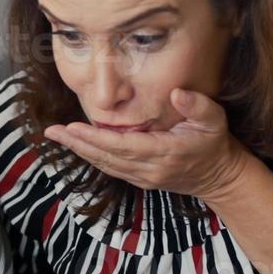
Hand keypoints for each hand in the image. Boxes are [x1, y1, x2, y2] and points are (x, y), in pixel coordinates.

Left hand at [43, 88, 251, 202]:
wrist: (220, 176)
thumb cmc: (215, 144)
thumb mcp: (214, 120)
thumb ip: (197, 105)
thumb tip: (177, 92)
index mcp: (165, 152)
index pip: (122, 146)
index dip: (95, 138)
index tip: (72, 127)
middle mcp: (150, 169)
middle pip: (106, 157)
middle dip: (77, 144)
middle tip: (51, 132)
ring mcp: (144, 178)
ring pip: (105, 165)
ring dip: (79, 151)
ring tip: (57, 136)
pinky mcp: (141, 180)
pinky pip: (111, 169)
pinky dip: (92, 157)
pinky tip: (78, 146)